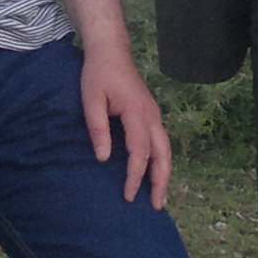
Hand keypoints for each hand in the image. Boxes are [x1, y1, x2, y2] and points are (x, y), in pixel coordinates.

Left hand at [77, 45, 175, 208]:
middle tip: (156, 206)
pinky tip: (156, 175)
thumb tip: (104, 159)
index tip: (128, 195)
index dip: (135, 176)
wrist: (111, 51)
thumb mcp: (91, 100)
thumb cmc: (98, 74)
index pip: (140, 152)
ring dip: (164, 175)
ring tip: (160, 198)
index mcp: (137, 113)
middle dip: (161, 182)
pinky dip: (161, 162)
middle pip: (163, 155)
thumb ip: (98, 128)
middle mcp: (151, 116)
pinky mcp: (151, 115)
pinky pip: (161, 143)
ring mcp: (154, 115)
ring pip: (166, 150)